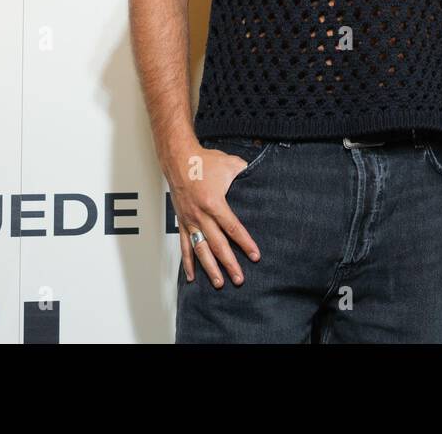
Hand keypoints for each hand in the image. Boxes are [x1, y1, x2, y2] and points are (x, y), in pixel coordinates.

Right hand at [166, 144, 261, 288]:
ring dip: (210, 268)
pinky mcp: (182, 222)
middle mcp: (200, 216)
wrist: (178, 159)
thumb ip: (247, 173)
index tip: (255, 256)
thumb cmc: (204, 161)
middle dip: (229, 263)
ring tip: (219, 283)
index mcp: (214, 203)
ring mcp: (190, 221)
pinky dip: (188, 262)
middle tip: (239, 279)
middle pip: (218, 245)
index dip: (245, 243)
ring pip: (201, 250)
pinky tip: (192, 276)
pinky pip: (184, 246)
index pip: (233, 228)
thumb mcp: (231, 164)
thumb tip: (263, 175)